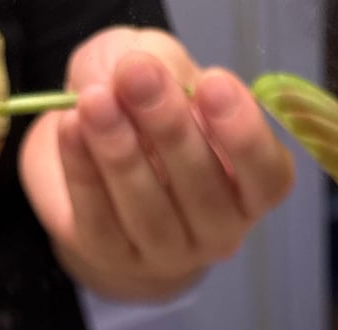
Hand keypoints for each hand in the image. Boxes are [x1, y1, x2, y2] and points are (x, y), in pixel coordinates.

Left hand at [20, 27, 293, 301]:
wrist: (93, 158)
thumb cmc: (146, 112)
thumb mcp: (164, 71)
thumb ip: (164, 67)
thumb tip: (141, 75)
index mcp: (249, 187)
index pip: (267, 176)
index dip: (245, 136)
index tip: (212, 84)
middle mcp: (217, 229)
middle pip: (206, 193)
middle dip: (171, 130)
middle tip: (137, 77)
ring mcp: (166, 253)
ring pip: (150, 214)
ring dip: (121, 155)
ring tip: (95, 102)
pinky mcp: (112, 256)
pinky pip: (99, 221)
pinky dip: (83, 173)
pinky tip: (70, 129)